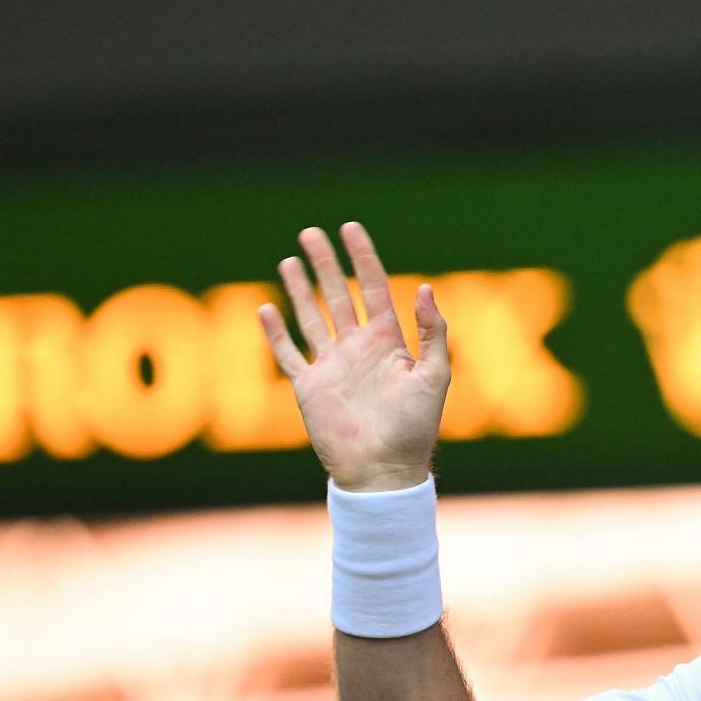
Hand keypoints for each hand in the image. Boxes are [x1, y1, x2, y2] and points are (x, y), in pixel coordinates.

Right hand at [258, 222, 449, 490]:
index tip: (351, 228)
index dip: (363, 258)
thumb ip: (432, 332)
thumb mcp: (435, 376)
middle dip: (325, 264)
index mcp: (388, 342)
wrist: (383, 471)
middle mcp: (358, 349)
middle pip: (338, 295)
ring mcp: (331, 366)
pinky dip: (275, 333)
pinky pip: (288, 355)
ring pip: (311, 317)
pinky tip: (265, 309)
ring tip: (289, 260)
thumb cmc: (415, 428)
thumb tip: (425, 287)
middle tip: (311, 233)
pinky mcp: (309, 388)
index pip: (374, 288)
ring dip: (299, 290)